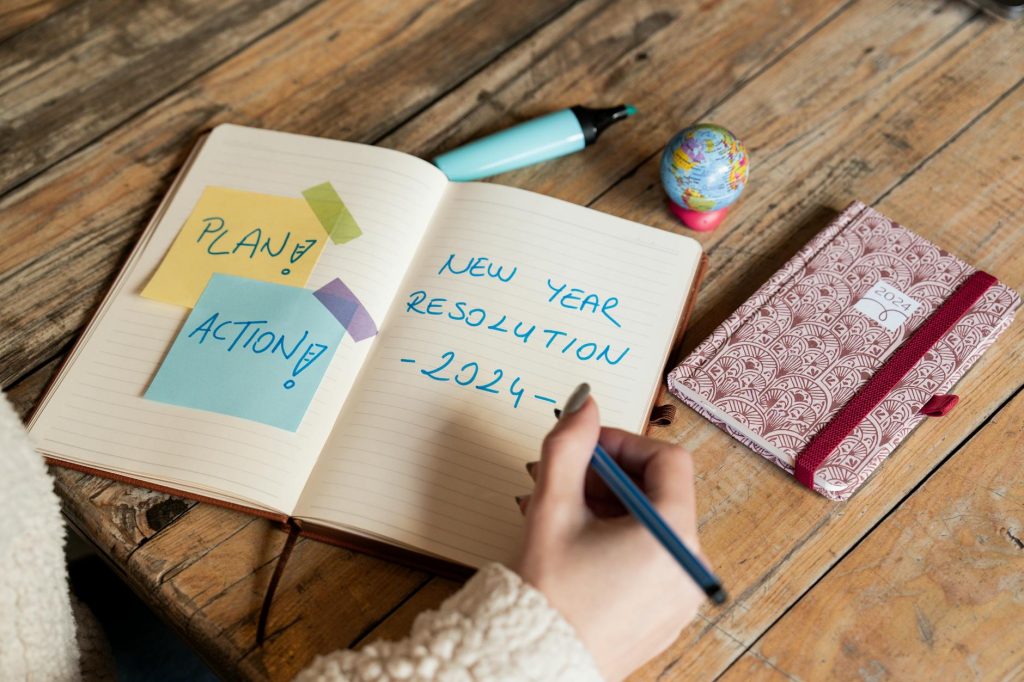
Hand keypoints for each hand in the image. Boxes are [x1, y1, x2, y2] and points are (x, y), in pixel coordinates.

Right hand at [513, 384, 705, 680]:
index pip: (667, 460)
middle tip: (568, 483)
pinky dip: (623, 543)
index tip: (586, 449)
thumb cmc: (548, 592)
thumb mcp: (553, 506)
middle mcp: (691, 564)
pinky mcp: (668, 614)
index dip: (625, 444)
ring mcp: (682, 594)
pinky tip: (581, 551)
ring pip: (655, 526)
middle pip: (661, 493)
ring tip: (568, 518)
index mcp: (673, 534)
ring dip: (614, 510)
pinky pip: (654, 560)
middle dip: (612, 478)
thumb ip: (570, 445)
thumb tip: (585, 403)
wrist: (537, 665)